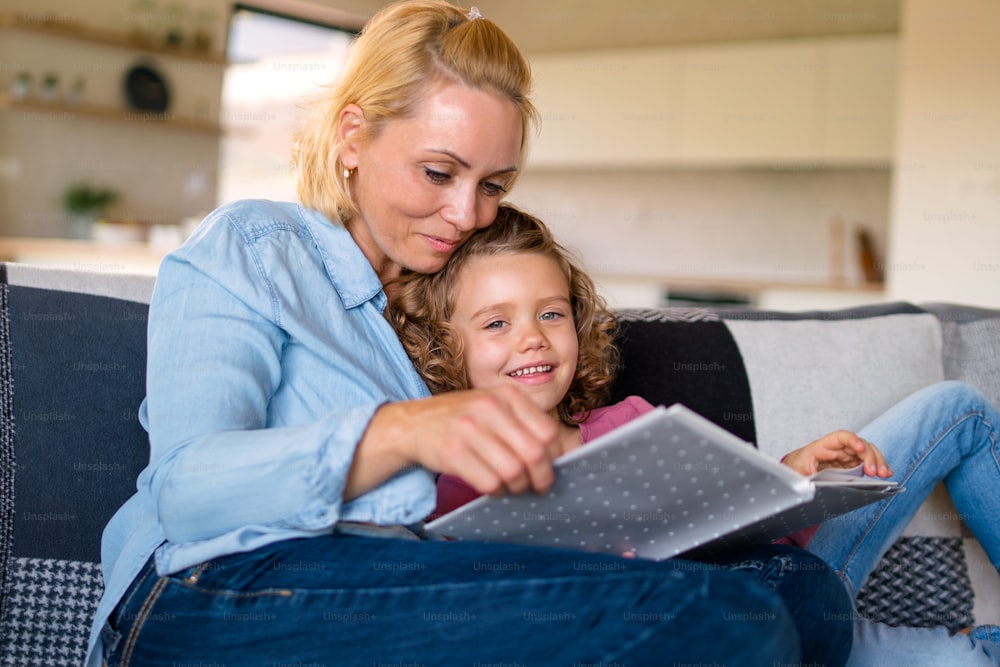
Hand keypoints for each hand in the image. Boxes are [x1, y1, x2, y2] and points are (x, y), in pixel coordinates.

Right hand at [346, 385, 561, 500]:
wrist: (412, 423)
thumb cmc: (462, 419)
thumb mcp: (493, 406)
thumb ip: (523, 423)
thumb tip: (561, 452)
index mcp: (506, 395)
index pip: (548, 432)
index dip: (555, 456)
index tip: (550, 467)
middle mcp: (489, 408)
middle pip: (535, 454)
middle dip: (541, 478)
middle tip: (538, 486)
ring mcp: (469, 430)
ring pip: (514, 472)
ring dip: (518, 487)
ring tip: (513, 486)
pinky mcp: (453, 452)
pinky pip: (490, 482)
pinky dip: (497, 491)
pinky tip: (492, 486)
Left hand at [782, 430, 892, 477]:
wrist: (794, 472)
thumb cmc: (795, 470)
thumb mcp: (797, 475)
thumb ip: (807, 479)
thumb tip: (812, 489)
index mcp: (821, 447)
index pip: (840, 437)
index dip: (852, 440)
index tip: (860, 448)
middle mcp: (836, 449)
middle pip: (858, 445)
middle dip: (869, 456)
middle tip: (874, 471)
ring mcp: (845, 457)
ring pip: (866, 453)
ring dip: (877, 462)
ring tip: (884, 473)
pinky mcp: (851, 465)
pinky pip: (867, 463)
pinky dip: (877, 467)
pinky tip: (885, 473)